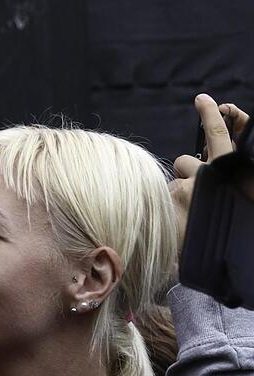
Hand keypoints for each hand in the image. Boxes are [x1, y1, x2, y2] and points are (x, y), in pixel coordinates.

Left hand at [171, 95, 249, 255]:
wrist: (221, 260)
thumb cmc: (226, 232)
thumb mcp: (226, 202)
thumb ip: (218, 183)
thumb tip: (198, 170)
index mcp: (230, 171)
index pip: (219, 136)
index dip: (211, 116)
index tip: (202, 99)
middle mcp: (208, 175)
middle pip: (186, 164)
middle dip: (186, 178)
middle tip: (192, 203)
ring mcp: (186, 188)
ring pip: (171, 185)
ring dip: (173, 198)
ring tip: (183, 222)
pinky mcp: (167, 203)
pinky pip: (160, 201)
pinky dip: (164, 212)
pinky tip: (173, 227)